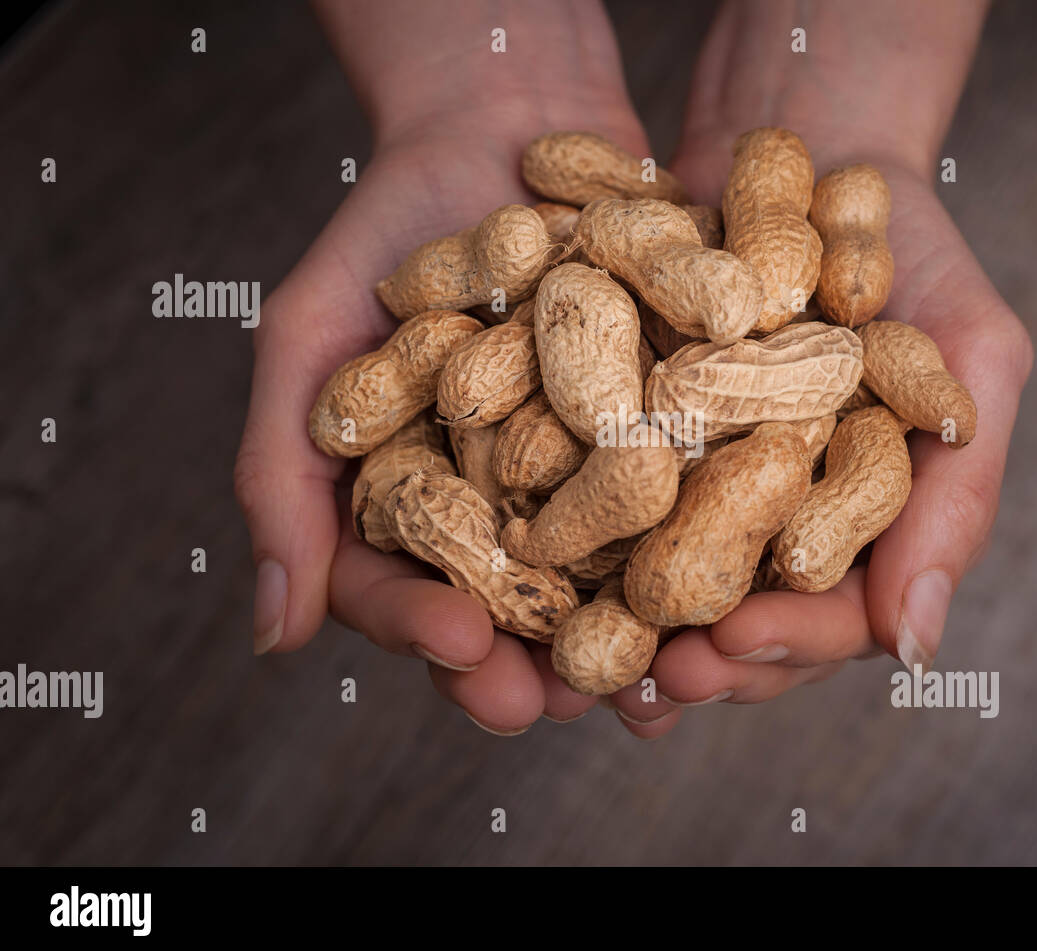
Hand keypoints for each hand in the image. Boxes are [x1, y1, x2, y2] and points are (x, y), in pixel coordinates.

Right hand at [235, 0, 653, 733]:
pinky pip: (683, 505)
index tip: (461, 647)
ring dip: (625, 639)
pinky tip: (723, 586)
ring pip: (603, 586)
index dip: (427, 633)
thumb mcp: (310, 340)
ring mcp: (584, 481)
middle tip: (557, 702)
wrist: (501, 126)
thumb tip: (276, 633)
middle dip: (533, 668)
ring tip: (650, 678)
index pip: (403, 597)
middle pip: (511, 619)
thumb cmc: (385, 230)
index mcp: (409, 510)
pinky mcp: (663, 439)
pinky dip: (701, 545)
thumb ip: (284, 478)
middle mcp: (499, 512)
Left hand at [607, 0, 1030, 737]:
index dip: (784, 646)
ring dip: (624, 636)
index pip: (835, 621)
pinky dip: (571, 547)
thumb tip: (915, 648)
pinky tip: (530, 572)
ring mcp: (706, 490)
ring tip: (576, 663)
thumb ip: (957, 495)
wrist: (806, 143)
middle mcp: (782, 525)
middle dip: (697, 660)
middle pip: (742, 627)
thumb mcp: (970, 355)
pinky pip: (600, 510)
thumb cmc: (912, 250)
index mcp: (866, 528)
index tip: (727, 646)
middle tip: (646, 680)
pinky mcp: (636, 445)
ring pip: (667, 591)